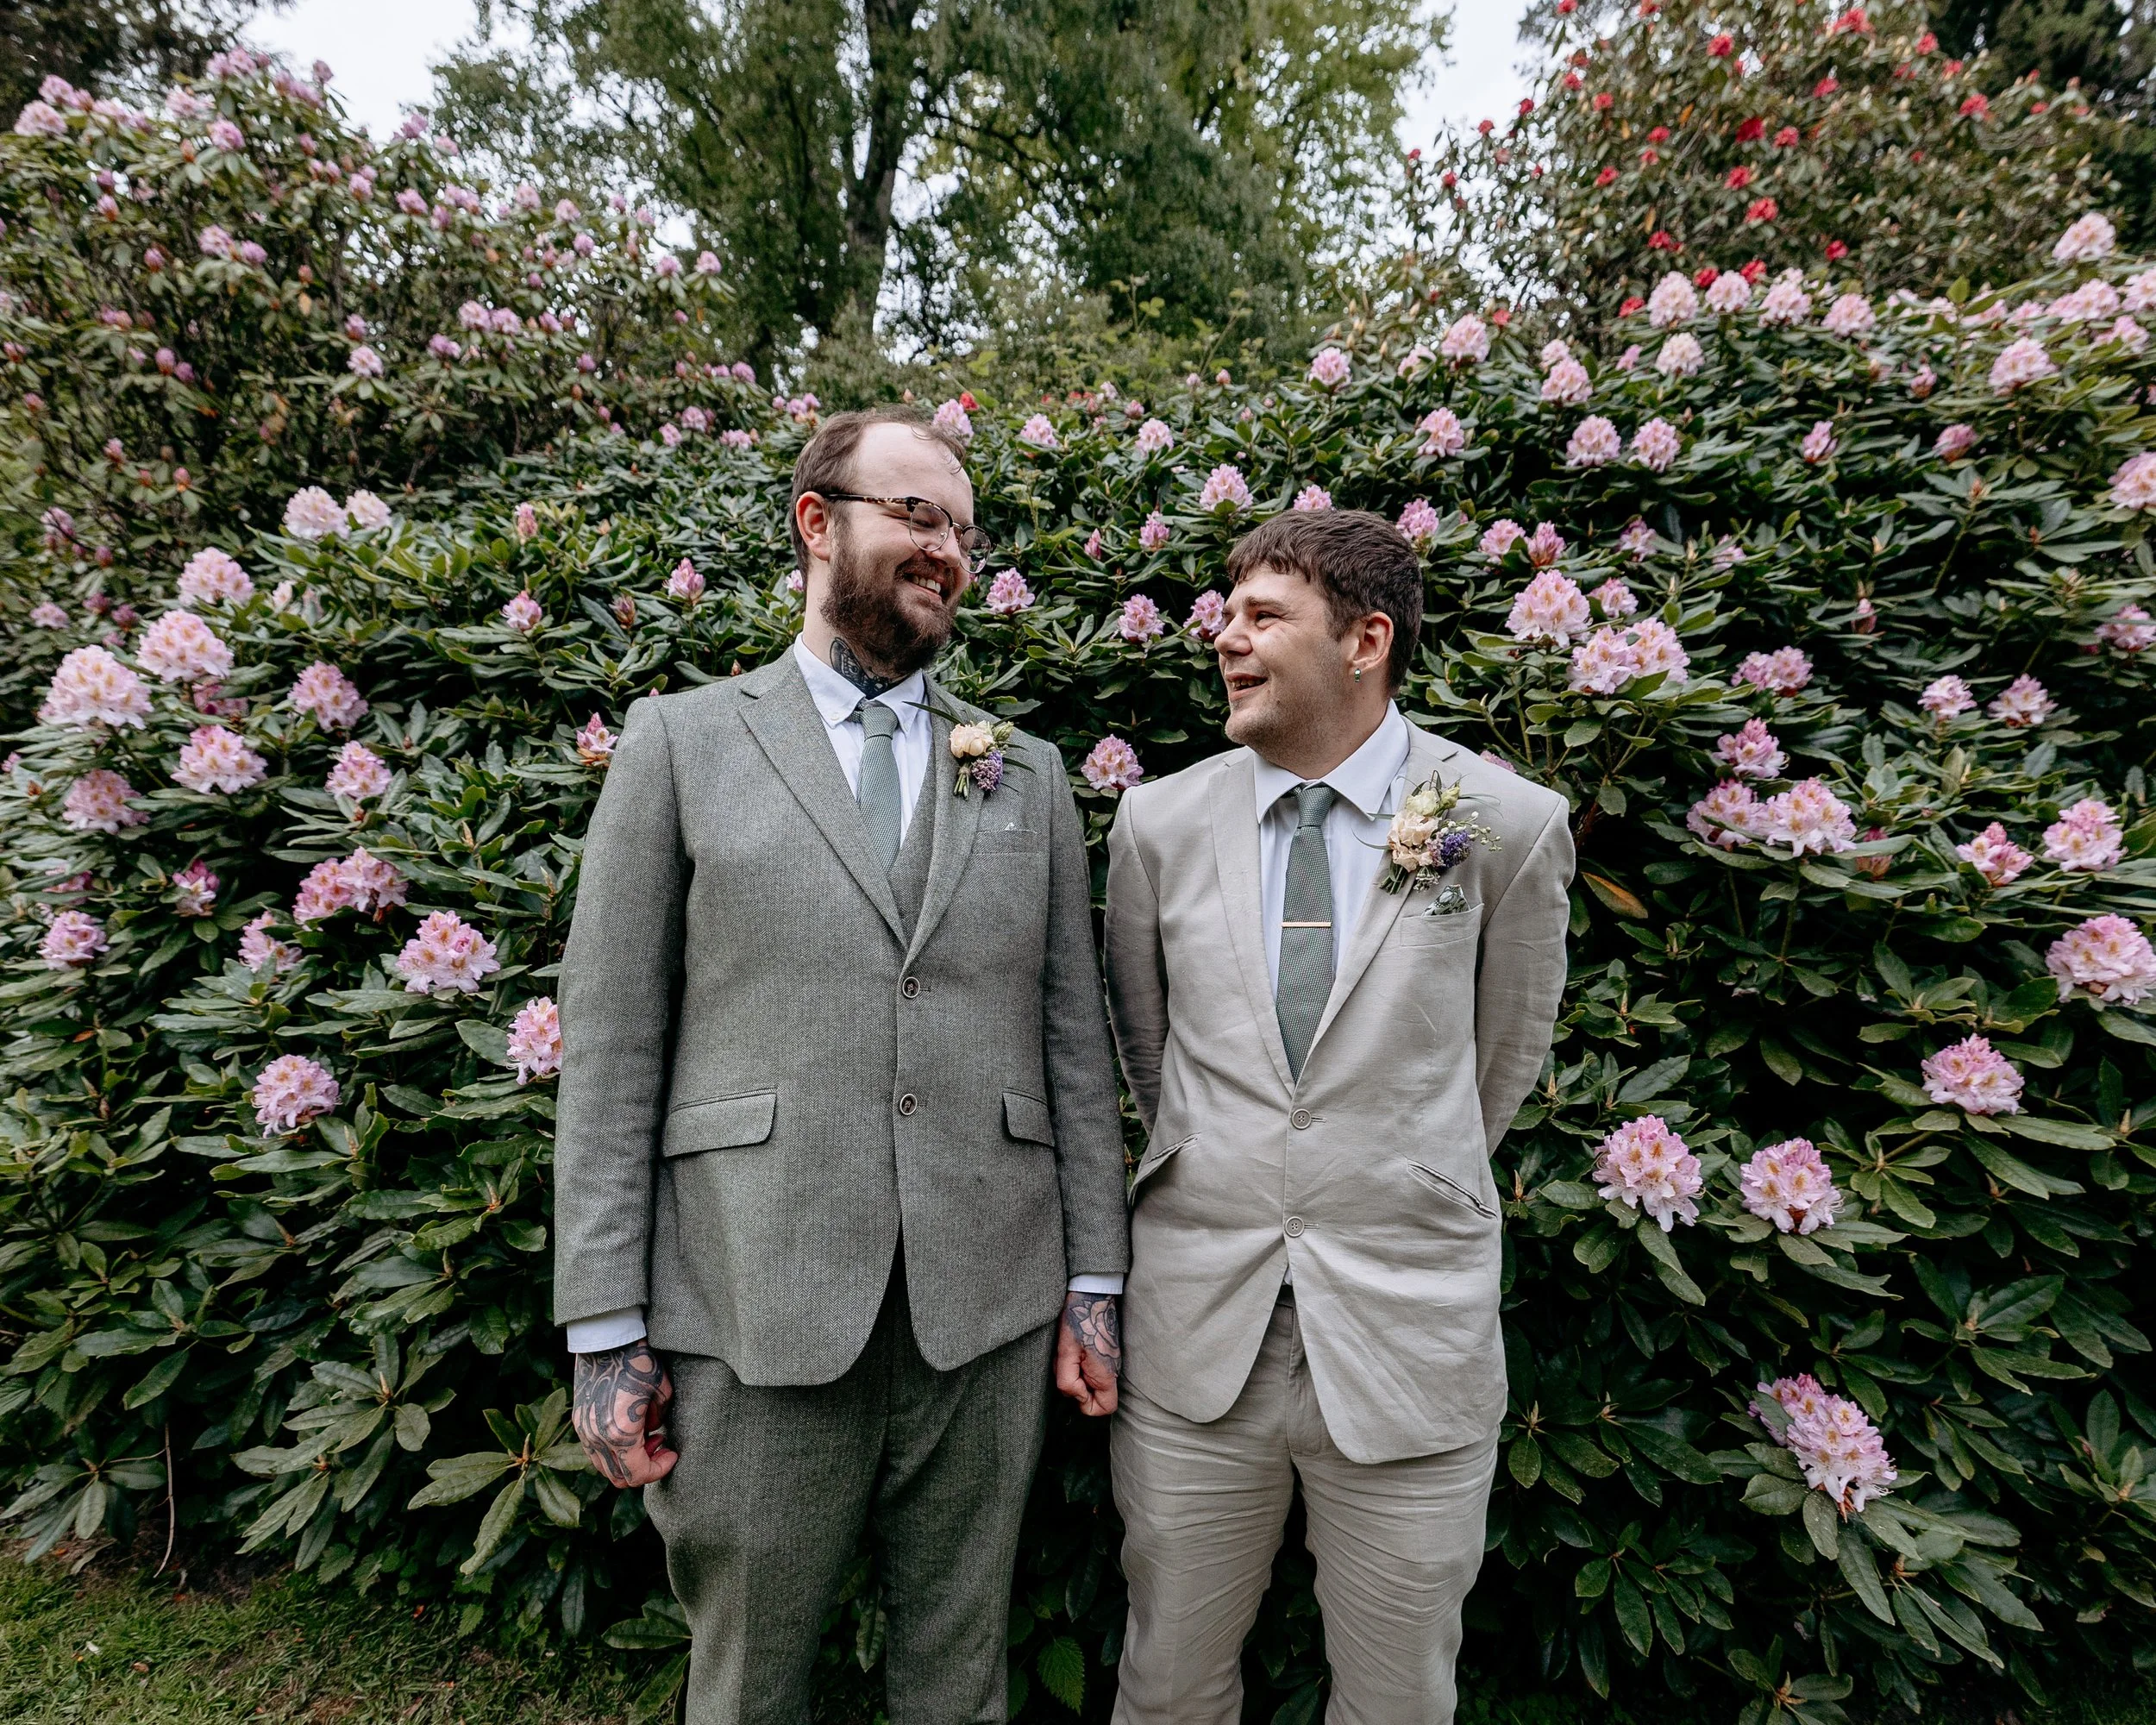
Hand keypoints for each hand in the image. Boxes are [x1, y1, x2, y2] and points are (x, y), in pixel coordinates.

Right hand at [571, 1341, 677, 1486]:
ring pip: (605, 1466)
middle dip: (644, 1468)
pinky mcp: (579, 1420)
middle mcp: (597, 1438)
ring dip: (627, 1460)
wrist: (606, 1339)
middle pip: (619, 1477)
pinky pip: (595, 1450)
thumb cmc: (638, 1361)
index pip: (638, 1474)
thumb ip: (659, 1420)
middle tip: (660, 1446)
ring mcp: (584, 1431)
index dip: (659, 1469)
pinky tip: (629, 1428)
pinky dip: (613, 1450)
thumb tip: (653, 1430)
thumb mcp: (662, 1393)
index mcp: (619, 1435)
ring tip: (647, 1436)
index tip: (672, 1454)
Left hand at [1055, 1291, 1120, 1416]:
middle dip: (1076, 1386)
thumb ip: (1068, 1381)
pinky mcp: (1104, 1354)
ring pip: (1089, 1382)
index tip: (1074, 1385)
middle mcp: (1112, 1371)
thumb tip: (1075, 1396)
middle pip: (1094, 1396)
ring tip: (1069, 1353)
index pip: (1105, 1409)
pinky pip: (1089, 1369)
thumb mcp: (1065, 1352)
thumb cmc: (1077, 1320)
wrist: (1091, 1294)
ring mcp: (1109, 1362)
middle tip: (1068, 1364)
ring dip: (1074, 1373)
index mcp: (1106, 1374)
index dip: (1085, 1404)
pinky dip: (1077, 1364)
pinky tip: (1072, 1349)